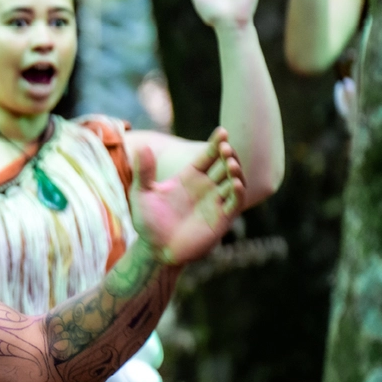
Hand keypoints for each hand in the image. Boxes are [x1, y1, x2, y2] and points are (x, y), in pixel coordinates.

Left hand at [130, 128, 244, 265]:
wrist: (154, 250)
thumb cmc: (148, 221)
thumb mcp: (142, 193)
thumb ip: (144, 171)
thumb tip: (143, 146)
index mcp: (190, 177)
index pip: (208, 155)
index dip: (216, 143)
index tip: (222, 131)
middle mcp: (206, 187)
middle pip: (225, 165)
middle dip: (229, 155)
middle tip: (226, 147)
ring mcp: (215, 202)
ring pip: (234, 181)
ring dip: (236, 171)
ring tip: (231, 163)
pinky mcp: (221, 219)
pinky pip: (235, 202)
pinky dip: (238, 192)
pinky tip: (236, 183)